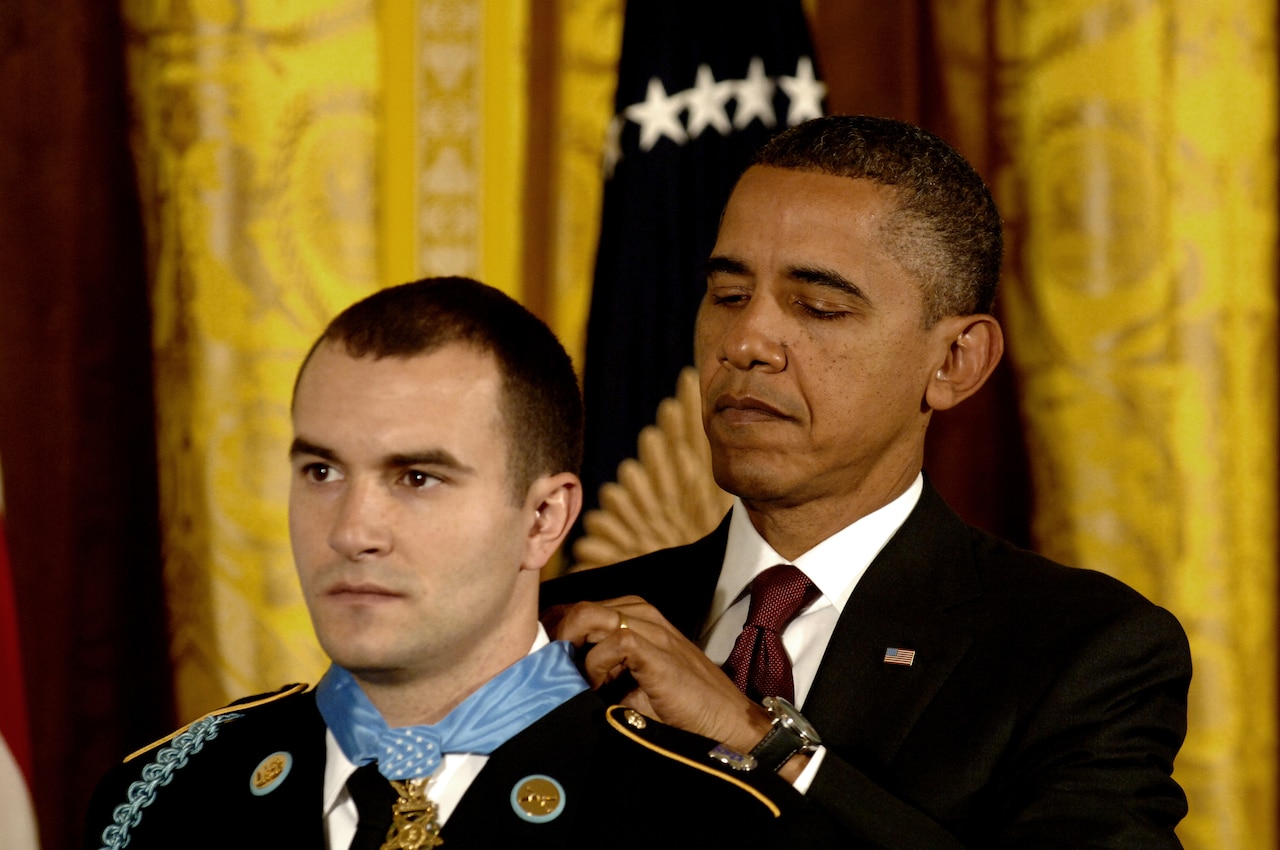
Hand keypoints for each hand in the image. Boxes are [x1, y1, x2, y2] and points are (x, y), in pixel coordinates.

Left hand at [543, 596, 773, 754]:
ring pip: (588, 614)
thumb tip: (555, 679)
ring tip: (573, 678)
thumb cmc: (677, 707)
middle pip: (576, 607)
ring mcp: (651, 628)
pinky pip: (614, 640)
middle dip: (555, 637)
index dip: (554, 631)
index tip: (541, 661)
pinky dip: (598, 665)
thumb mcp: (629, 683)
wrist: (723, 722)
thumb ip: (600, 671)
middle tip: (549, 672)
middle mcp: (641, 613)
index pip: (577, 608)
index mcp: (633, 615)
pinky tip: (599, 688)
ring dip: (572, 647)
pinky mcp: (658, 649)